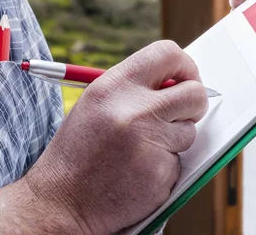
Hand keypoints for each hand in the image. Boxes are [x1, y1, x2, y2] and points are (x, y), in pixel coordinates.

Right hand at [23, 40, 207, 232]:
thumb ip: (135, 88)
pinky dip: (165, 167)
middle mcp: (134, 110)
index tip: (187, 79)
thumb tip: (180, 81)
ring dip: (174, 140)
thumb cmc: (80, 151)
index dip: (185, 65)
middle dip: (195, 103)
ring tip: (141, 150)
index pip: (167, 54)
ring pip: (189, 131)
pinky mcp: (160, 173)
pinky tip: (138, 172)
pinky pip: (179, 161)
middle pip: (195, 93)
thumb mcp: (97, 105)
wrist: (60, 202)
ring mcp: (149, 143)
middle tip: (184, 112)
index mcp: (114, 86)